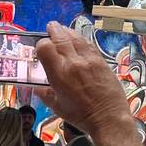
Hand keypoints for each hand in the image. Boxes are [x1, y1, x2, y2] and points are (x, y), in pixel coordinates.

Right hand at [34, 23, 135, 138]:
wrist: (108, 118)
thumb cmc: (80, 116)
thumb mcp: (57, 107)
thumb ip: (45, 94)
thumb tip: (38, 87)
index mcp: (59, 73)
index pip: (45, 47)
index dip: (41, 44)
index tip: (40, 48)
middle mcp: (74, 62)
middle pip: (61, 37)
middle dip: (54, 30)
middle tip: (50, 27)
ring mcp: (89, 60)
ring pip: (76, 38)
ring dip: (68, 32)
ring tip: (63, 30)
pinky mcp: (102, 61)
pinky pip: (89, 44)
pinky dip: (81, 39)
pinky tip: (79, 39)